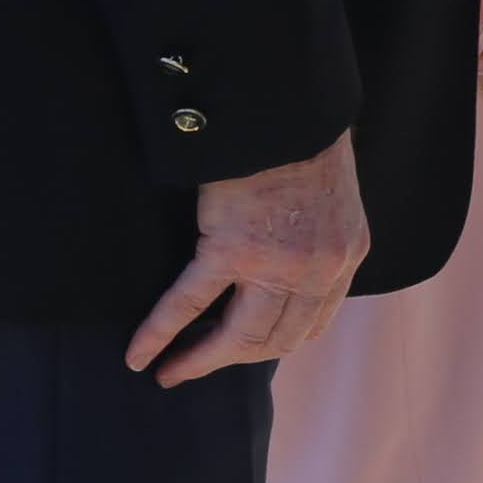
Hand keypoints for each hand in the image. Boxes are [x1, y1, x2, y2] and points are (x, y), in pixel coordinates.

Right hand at [124, 130, 367, 384]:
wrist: (286, 110)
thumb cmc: (301, 144)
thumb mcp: (330, 203)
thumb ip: (315, 241)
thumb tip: (288, 268)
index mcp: (344, 257)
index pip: (310, 325)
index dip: (273, 345)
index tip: (243, 353)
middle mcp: (318, 270)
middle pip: (273, 340)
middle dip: (231, 360)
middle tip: (194, 369)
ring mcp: (277, 264)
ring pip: (237, 336)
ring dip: (199, 360)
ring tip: (169, 372)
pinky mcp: (232, 249)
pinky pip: (189, 303)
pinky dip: (159, 332)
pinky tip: (138, 354)